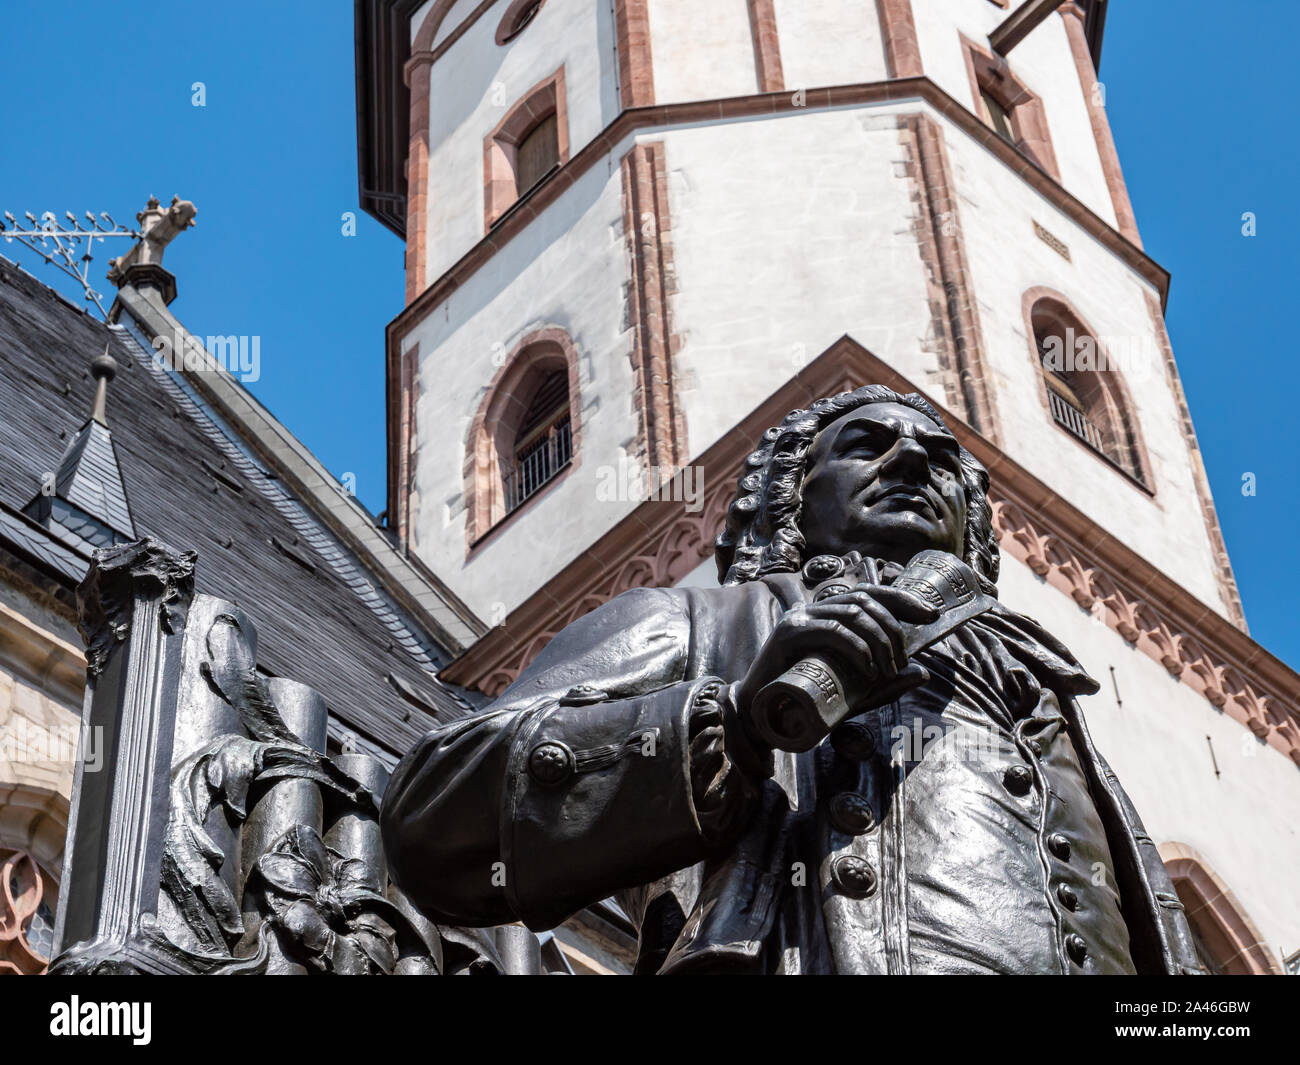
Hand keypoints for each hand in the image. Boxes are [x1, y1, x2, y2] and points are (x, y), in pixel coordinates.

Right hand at [734, 583, 940, 723]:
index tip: (932, 614)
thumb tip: (923, 673)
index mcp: (828, 614)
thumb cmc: (808, 701)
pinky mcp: (788, 634)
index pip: (870, 593)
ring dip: (879, 640)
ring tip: (887, 669)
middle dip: (893, 627)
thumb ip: (886, 683)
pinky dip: (856, 647)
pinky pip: (831, 630)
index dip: (903, 599)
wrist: (763, 716)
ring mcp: (799, 618)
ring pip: (852, 613)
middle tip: (902, 661)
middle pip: (865, 600)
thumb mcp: (856, 693)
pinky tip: (868, 669)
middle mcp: (813, 609)